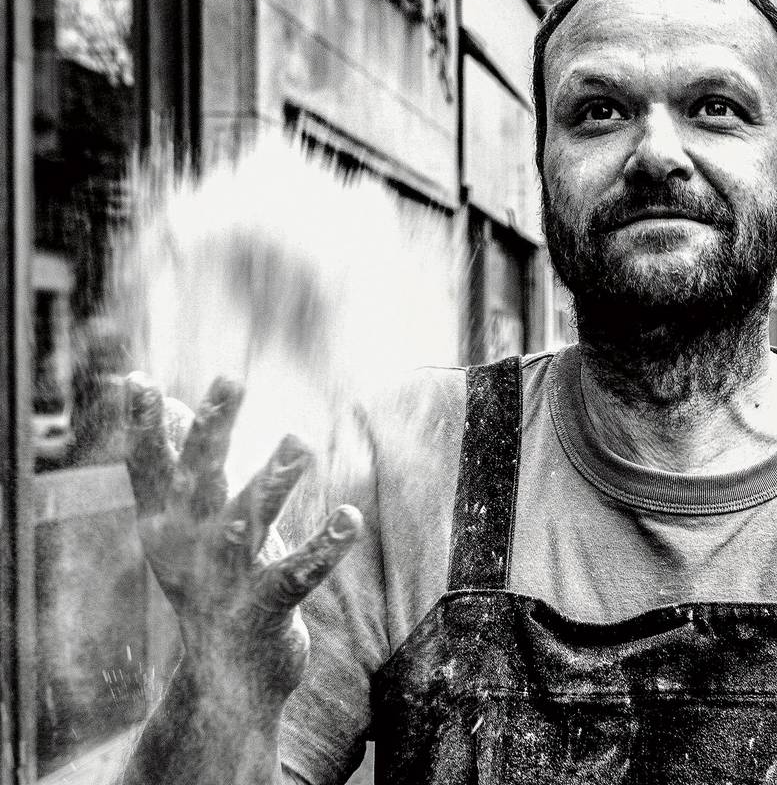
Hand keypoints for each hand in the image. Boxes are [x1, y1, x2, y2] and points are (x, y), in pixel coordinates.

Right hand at [125, 373, 363, 718]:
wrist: (224, 684)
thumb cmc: (212, 585)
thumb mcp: (189, 527)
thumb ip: (179, 466)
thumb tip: (167, 401)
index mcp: (165, 526)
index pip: (149, 468)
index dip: (142, 426)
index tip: (138, 379)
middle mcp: (189, 549)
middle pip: (198, 481)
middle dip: (211, 431)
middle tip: (230, 380)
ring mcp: (224, 580)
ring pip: (248, 522)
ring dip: (273, 481)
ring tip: (297, 439)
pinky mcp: (264, 609)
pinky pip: (298, 574)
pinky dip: (324, 546)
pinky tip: (350, 518)